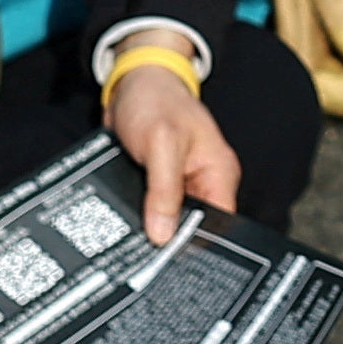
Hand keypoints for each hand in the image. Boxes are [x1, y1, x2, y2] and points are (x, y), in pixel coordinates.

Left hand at [102, 48, 243, 247]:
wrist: (133, 80)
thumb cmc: (155, 102)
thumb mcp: (161, 144)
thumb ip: (164, 190)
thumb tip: (163, 236)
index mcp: (218, 173)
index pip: (218, 224)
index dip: (196, 245)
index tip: (169, 264)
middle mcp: (203, 181)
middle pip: (193, 226)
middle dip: (169, 240)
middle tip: (142, 260)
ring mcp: (181, 183)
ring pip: (169, 219)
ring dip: (150, 228)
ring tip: (129, 248)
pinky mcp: (158, 183)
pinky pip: (153, 208)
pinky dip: (139, 216)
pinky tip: (123, 228)